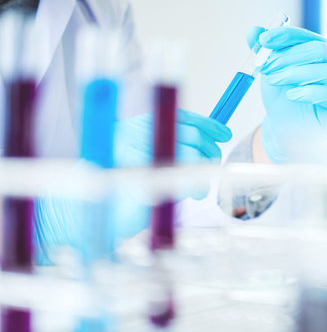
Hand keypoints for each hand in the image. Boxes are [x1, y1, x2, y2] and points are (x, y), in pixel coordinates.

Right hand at [34, 110, 231, 263]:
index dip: (207, 124)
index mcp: (137, 126)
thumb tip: (211, 139)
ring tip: (200, 189)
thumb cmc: (127, 188)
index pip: (180, 116)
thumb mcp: (150, 158)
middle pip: (189, 134)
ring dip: (203, 172)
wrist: (96, 216)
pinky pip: (182, 179)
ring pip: (189, 156)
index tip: (224, 134)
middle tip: (213, 167)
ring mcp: (135, 158)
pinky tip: (194, 195)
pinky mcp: (141, 183)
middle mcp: (135, 136)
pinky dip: (196, 187)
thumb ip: (173, 144)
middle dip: (209, 151)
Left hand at [247, 26, 326, 162]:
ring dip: (295, 73)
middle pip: (319, 50)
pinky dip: (310, 92)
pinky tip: (292, 95)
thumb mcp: (271, 71)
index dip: (284, 36)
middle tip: (266, 67)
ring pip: (326, 70)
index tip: (263, 41)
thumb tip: (252, 31)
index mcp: (324, 49)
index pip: (307, 35)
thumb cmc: (283, 96)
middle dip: (288, 56)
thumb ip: (264, 51)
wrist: (286, 129)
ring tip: (274, 80)